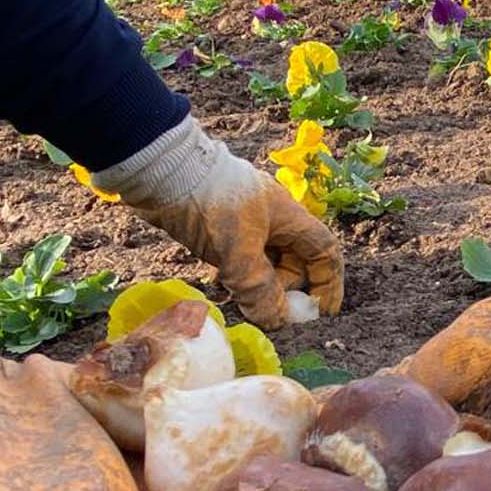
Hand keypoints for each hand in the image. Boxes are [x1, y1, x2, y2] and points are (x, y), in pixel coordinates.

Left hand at [94, 118, 341, 328]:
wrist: (162, 171)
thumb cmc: (210, 203)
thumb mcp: (238, 250)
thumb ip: (260, 288)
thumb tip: (277, 320)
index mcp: (289, 217)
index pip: (324, 251)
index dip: (329, 283)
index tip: (322, 313)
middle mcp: (273, 220)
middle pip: (295, 262)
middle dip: (287, 289)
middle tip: (268, 309)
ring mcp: (246, 224)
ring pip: (265, 263)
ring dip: (259, 286)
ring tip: (241, 298)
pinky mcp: (221, 229)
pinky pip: (240, 260)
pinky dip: (238, 278)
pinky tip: (222, 285)